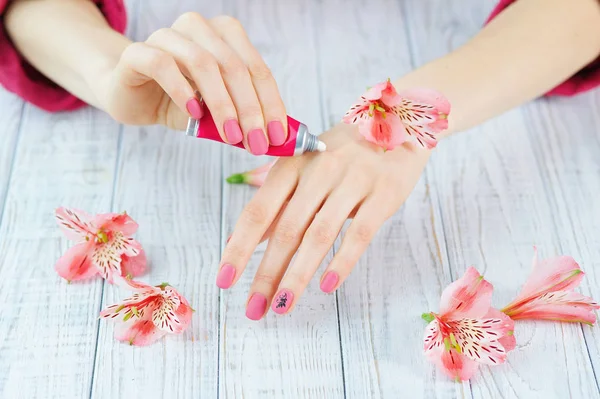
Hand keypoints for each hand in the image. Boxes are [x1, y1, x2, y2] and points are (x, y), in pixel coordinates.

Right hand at [96, 13, 286, 154]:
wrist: (132, 96)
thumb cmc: (181, 102)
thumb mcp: (217, 113)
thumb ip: (242, 118)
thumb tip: (275, 140)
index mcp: (225, 35)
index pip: (257, 69)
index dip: (271, 104)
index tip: (277, 136)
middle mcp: (198, 28)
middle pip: (234, 66)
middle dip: (250, 109)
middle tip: (256, 142)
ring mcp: (167, 36)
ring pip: (203, 63)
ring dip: (222, 103)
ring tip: (230, 135)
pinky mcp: (137, 52)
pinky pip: (162, 64)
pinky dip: (182, 90)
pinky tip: (193, 114)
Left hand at [217, 123, 430, 318]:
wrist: (398, 124)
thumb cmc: (342, 153)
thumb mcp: (304, 168)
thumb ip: (275, 201)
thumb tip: (241, 240)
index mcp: (292, 165)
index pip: (258, 211)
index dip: (239, 247)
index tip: (224, 280)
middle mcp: (318, 171)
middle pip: (286, 230)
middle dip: (266, 273)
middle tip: (253, 309)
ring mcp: (352, 182)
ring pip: (319, 235)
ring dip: (298, 275)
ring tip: (283, 305)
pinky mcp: (382, 194)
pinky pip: (360, 233)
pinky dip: (342, 260)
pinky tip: (327, 285)